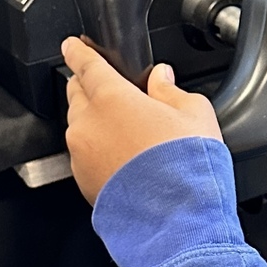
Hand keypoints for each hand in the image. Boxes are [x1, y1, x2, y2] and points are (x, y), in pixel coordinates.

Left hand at [62, 34, 222, 203]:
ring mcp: (82, 154)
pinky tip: (123, 160)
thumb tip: (161, 78)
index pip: (86, 65)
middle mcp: (89, 123)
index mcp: (112, 97)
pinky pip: (84, 156)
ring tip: (125, 133)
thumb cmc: (186, 167)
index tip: (72, 46)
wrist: (176, 220)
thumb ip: (172, 90)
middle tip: (109, 90)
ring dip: (94, 121)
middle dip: (88, 86)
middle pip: (77, 93)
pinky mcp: (83, 181)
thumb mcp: (195, 114)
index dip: (77, 52)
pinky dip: (97, 151)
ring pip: (79, 126)